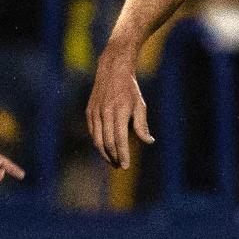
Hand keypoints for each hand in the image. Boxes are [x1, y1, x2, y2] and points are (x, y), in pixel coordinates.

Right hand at [86, 51, 153, 168]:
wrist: (112, 72)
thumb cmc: (130, 90)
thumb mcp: (140, 105)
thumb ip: (142, 125)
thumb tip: (149, 141)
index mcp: (120, 111)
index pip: (119, 139)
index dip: (122, 154)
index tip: (125, 165)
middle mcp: (105, 113)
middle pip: (107, 142)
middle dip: (113, 156)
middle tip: (120, 166)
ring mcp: (95, 112)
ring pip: (97, 139)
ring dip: (104, 153)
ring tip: (112, 161)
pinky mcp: (89, 112)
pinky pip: (92, 132)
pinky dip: (98, 143)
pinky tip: (105, 149)